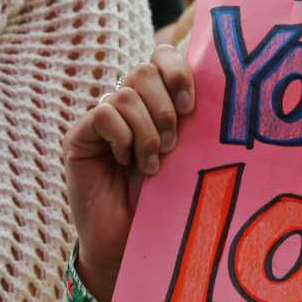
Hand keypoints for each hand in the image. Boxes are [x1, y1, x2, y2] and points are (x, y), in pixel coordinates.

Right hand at [64, 44, 195, 301]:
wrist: (130, 244)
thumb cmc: (165, 202)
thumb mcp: (187, 156)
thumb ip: (194, 122)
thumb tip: (222, 90)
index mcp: (155, 101)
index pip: (162, 57)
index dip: (178, 70)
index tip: (191, 106)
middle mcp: (126, 104)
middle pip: (145, 70)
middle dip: (165, 107)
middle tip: (173, 144)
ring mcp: (101, 120)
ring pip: (126, 94)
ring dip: (146, 130)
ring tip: (152, 163)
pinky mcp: (78, 137)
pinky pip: (103, 113)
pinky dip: (122, 137)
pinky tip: (126, 162)